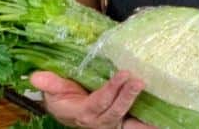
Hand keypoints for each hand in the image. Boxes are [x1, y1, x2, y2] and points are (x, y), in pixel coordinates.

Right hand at [29, 71, 152, 128]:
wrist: (70, 114)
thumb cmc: (64, 100)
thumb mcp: (54, 92)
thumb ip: (49, 84)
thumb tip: (36, 76)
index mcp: (83, 112)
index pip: (99, 101)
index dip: (112, 89)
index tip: (123, 74)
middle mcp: (100, 121)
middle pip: (116, 111)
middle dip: (127, 96)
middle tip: (139, 80)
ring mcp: (113, 123)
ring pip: (127, 120)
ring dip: (140, 111)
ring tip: (153, 102)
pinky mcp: (123, 122)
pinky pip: (135, 126)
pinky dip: (147, 126)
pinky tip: (163, 123)